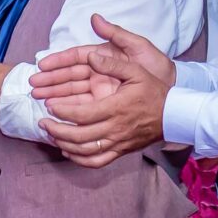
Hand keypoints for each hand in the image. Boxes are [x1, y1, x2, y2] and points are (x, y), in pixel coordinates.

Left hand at [37, 16, 175, 167]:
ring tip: (51, 135)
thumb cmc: (153, 91)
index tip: (50, 105)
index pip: (81, 115)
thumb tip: (90, 56)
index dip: (61, 112)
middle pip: (78, 136)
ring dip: (64, 144)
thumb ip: (112, 64)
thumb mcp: (136, 71)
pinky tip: (68, 152)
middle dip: (56, 129)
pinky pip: (97, 162)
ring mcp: (118, 142)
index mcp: (116, 108)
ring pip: (85, 151)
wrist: (174, 115)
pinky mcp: (121, 151)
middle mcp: (115, 128)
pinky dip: (79, 160)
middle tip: (43, 122)